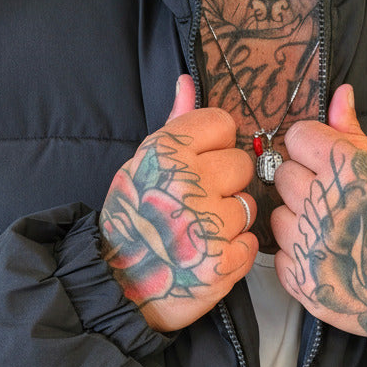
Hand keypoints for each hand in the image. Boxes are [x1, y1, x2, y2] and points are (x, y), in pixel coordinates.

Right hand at [100, 75, 257, 331]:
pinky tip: (208, 255)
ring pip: (248, 206)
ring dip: (230, 221)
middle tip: (196, 204)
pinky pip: (251, 244)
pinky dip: (234, 253)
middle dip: (225, 184)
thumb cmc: (131, 220)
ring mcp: (208, 226)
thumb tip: (188, 81)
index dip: (215, 146)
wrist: (115, 285)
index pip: (223, 124)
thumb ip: (175, 124)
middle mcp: (188, 184)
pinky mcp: (223, 264)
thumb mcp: (142, 165)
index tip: (199, 164)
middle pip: (242, 164)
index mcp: (166, 153)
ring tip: (199, 232)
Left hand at [271, 85, 366, 336]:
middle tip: (329, 200)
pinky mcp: (299, 277)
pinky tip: (324, 257)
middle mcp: (323, 202)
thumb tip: (340, 93)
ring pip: (278, 214)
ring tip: (327, 231)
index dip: (310, 148)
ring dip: (297, 221)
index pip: (298, 137)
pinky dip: (296, 256)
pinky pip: (279, 252)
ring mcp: (308, 242)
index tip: (323, 162)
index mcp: (347, 170)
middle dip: (303, 184)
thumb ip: (353, 133)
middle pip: (283, 174)